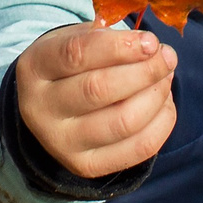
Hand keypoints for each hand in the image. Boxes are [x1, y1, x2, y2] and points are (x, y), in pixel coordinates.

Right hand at [13, 24, 177, 177]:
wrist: (49, 108)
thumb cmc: (70, 65)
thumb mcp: (75, 39)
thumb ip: (106, 37)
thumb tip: (149, 47)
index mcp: (35, 67)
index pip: (76, 54)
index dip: (119, 47)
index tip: (150, 41)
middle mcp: (40, 109)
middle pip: (99, 90)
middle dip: (144, 71)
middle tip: (167, 57)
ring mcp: (61, 143)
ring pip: (123, 122)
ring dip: (156, 95)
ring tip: (165, 76)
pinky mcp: (86, 166)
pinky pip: (138, 148)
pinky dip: (161, 122)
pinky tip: (163, 102)